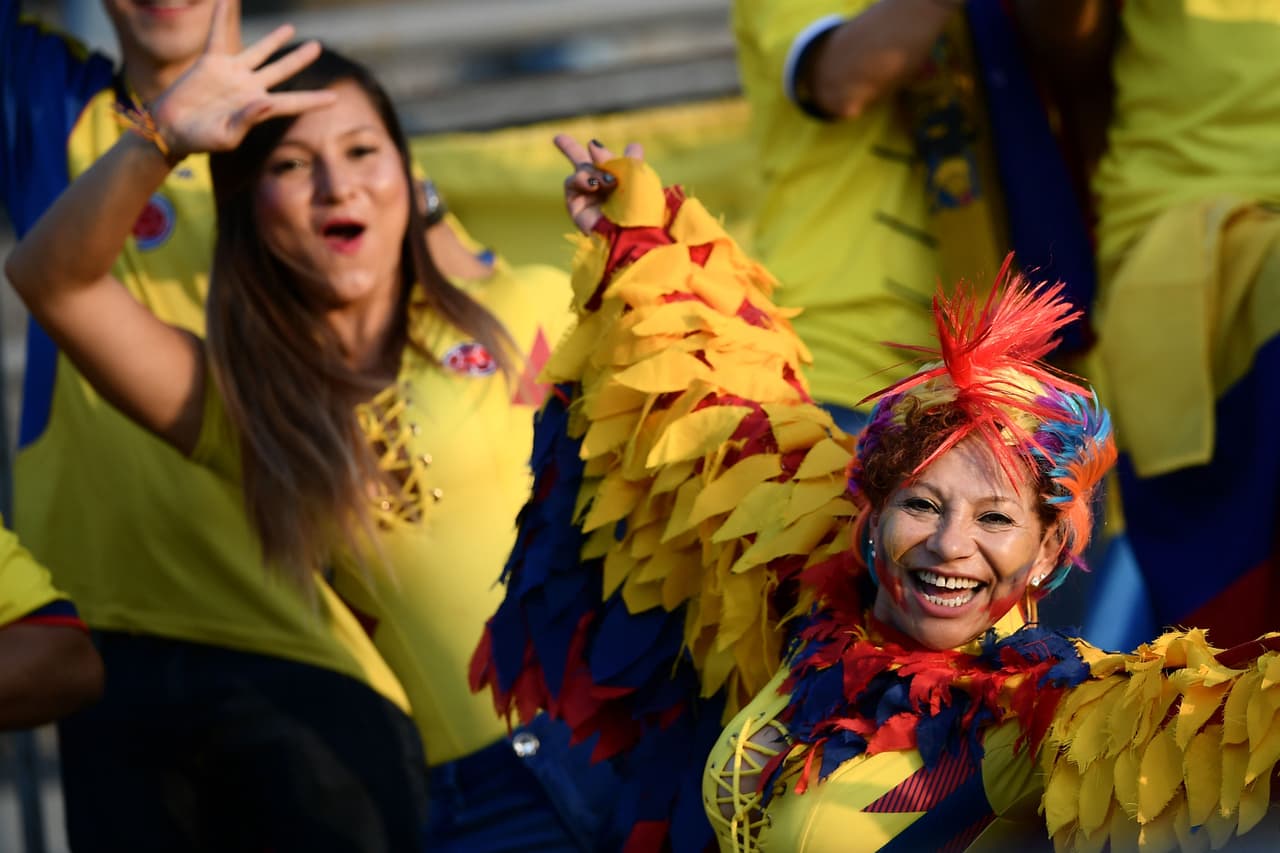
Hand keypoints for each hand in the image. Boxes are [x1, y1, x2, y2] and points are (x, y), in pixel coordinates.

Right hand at [150, 0, 334, 161]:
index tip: (335, 98)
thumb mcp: (226, 136)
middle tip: (316, 46)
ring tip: (290, 27)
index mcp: (259, 109)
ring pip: (258, 52)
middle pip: (281, 70)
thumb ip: (248, 119)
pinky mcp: (211, 63)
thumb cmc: (200, 140)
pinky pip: (218, 35)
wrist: (172, 129)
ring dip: (274, 39)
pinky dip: (220, 17)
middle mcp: (250, 89)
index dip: (313, 100)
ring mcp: (233, 74)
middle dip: (299, 59)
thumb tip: (266, 103)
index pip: (292, 103)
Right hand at [554, 134, 643, 233]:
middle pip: (587, 164)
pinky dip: (581, 179)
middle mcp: (606, 191)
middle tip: (557, 138)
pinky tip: (593, 186)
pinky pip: (571, 182)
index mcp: (626, 184)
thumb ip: (615, 157)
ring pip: (581, 168)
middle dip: (570, 149)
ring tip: (607, 183)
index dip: (625, 156)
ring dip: (594, 171)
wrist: (629, 232)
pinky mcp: (575, 206)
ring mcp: (589, 198)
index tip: (633, 148)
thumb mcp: (636, 175)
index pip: (620, 164)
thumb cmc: (639, 206)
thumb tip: (592, 144)